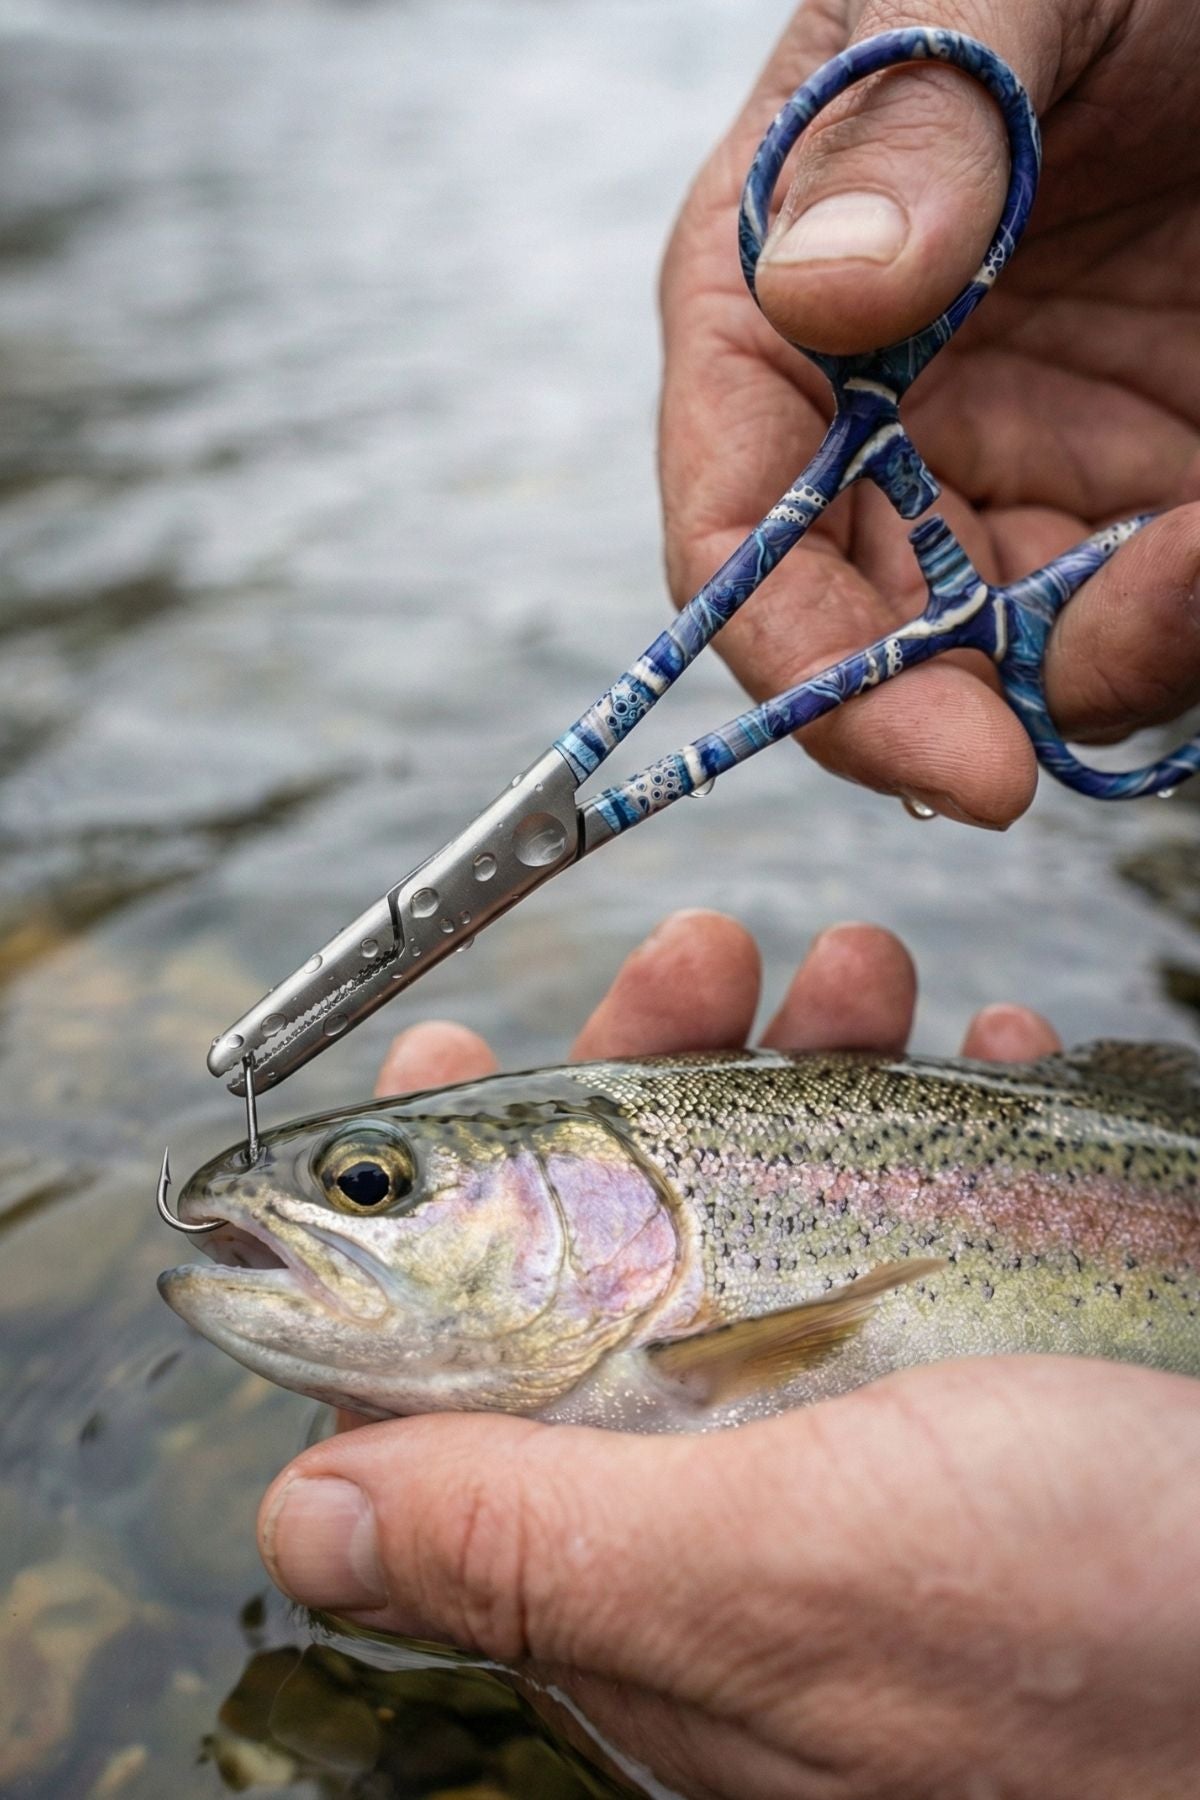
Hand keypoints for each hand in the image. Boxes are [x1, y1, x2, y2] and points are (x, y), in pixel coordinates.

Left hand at [255, 912, 1199, 1798]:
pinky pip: (930, 1219)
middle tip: (699, 954)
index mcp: (646, 1558)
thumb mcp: (783, 1578)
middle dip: (650, 1071)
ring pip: (777, 1205)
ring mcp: (872, 1424)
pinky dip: (945, 1112)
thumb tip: (298, 1512)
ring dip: (808, 1057)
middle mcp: (740, 1490)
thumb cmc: (1090, 1642)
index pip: (473, 1373)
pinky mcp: (989, 1375)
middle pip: (624, 1252)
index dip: (440, 1206)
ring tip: (872, 971)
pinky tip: (992, 1055)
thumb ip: (536, 1544)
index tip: (456, 1059)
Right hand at [660, 0, 1199, 826]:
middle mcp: (881, 418)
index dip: (802, 660)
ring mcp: (1016, 463)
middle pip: (861, 634)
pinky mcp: (1139, 490)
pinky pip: (1141, 609)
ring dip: (1102, 652)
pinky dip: (1183, 612)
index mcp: (783, 306)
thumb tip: (822, 284)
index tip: (926, 747)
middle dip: (935, 718)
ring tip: (1196, 552)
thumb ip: (904, 120)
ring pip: (1015, 650)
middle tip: (1017, 769)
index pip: (738, 525)